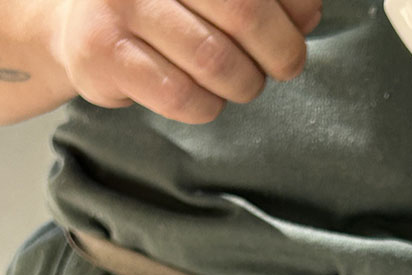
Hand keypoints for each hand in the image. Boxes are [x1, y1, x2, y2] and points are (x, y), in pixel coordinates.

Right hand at [50, 0, 321, 123]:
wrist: (82, 29)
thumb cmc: (166, 10)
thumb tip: (308, 14)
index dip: (292, 7)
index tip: (301, 25)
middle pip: (243, 11)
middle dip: (280, 49)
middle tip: (284, 65)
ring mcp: (119, 4)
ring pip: (216, 61)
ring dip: (244, 84)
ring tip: (240, 82)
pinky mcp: (102, 53)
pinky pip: (182, 96)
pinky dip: (206, 106)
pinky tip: (203, 97)